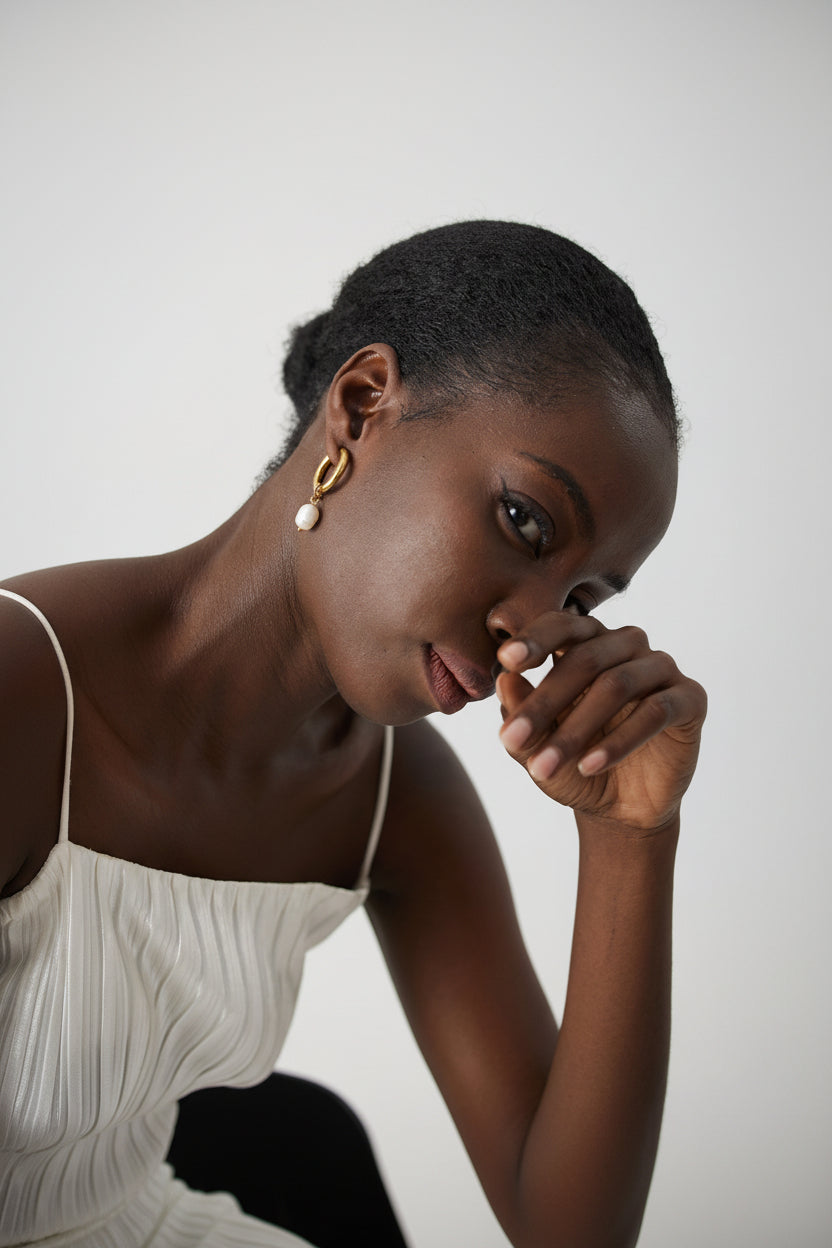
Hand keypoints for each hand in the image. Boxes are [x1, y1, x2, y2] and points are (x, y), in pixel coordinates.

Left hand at [496, 613, 706, 833]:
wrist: (620, 809)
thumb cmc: (572, 763)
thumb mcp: (537, 744)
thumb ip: (521, 712)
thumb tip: (505, 680)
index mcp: (587, 642)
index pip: (562, 625)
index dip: (535, 638)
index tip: (505, 660)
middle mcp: (626, 645)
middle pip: (585, 660)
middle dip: (544, 703)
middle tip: (512, 739)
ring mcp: (661, 668)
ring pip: (617, 685)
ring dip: (576, 730)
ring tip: (544, 767)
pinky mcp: (690, 698)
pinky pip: (655, 711)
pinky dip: (619, 741)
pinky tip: (590, 766)